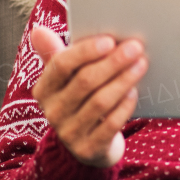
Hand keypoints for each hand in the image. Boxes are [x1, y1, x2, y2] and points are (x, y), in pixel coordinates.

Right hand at [30, 26, 146, 167]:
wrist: (89, 145)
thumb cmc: (80, 99)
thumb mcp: (66, 79)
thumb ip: (56, 54)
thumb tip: (38, 30)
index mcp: (44, 89)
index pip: (60, 65)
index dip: (85, 52)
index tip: (109, 40)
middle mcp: (53, 111)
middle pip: (84, 81)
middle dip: (112, 62)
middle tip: (135, 48)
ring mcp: (69, 133)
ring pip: (99, 101)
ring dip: (123, 80)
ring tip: (141, 64)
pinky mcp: (88, 149)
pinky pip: (109, 125)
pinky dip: (123, 106)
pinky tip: (134, 92)